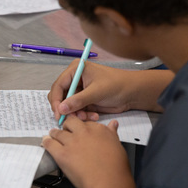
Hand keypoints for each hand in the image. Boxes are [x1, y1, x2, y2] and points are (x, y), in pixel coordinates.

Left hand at [41, 116, 131, 187]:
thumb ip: (112, 133)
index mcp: (99, 129)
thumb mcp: (117, 145)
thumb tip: (113, 125)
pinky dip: (46, 142)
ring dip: (54, 133)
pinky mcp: (62, 154)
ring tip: (53, 135)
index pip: (86, 122)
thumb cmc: (115, 168)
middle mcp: (84, 132)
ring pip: (58, 132)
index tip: (79, 131)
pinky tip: (46, 142)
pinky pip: (50, 144)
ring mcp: (72, 142)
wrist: (107, 182)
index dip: (81, 126)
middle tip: (65, 130)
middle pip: (70, 122)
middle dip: (66, 125)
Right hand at [48, 63, 171, 121]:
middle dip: (66, 109)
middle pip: (59, 97)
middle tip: (72, 118)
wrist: (132, 93)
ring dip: (76, 114)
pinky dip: (83, 115)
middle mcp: (75, 79)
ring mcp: (79, 90)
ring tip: (88, 117)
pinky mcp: (84, 100)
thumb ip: (78, 100)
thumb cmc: (117, 85)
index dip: (56, 100)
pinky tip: (94, 116)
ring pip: (68, 106)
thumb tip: (61, 108)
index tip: (58, 113)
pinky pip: (76, 111)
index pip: (58, 85)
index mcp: (75, 70)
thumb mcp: (96, 92)